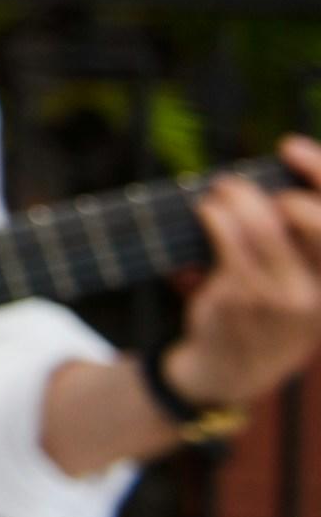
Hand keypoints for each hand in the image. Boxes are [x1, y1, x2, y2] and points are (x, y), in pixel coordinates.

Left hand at [163, 135, 320, 409]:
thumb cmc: (264, 309)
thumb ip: (297, 238)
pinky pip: (228, 241)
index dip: (320, 172)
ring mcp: (283, 297)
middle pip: (314, 219)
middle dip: (278, 185)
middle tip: (247, 180)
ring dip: (236, 196)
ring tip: (221, 190)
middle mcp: (320, 290)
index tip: (289, 147)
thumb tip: (273, 176)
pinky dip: (215, 216)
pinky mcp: (243, 299)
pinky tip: (207, 210)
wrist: (231, 369)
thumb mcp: (298, 281)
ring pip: (264, 224)